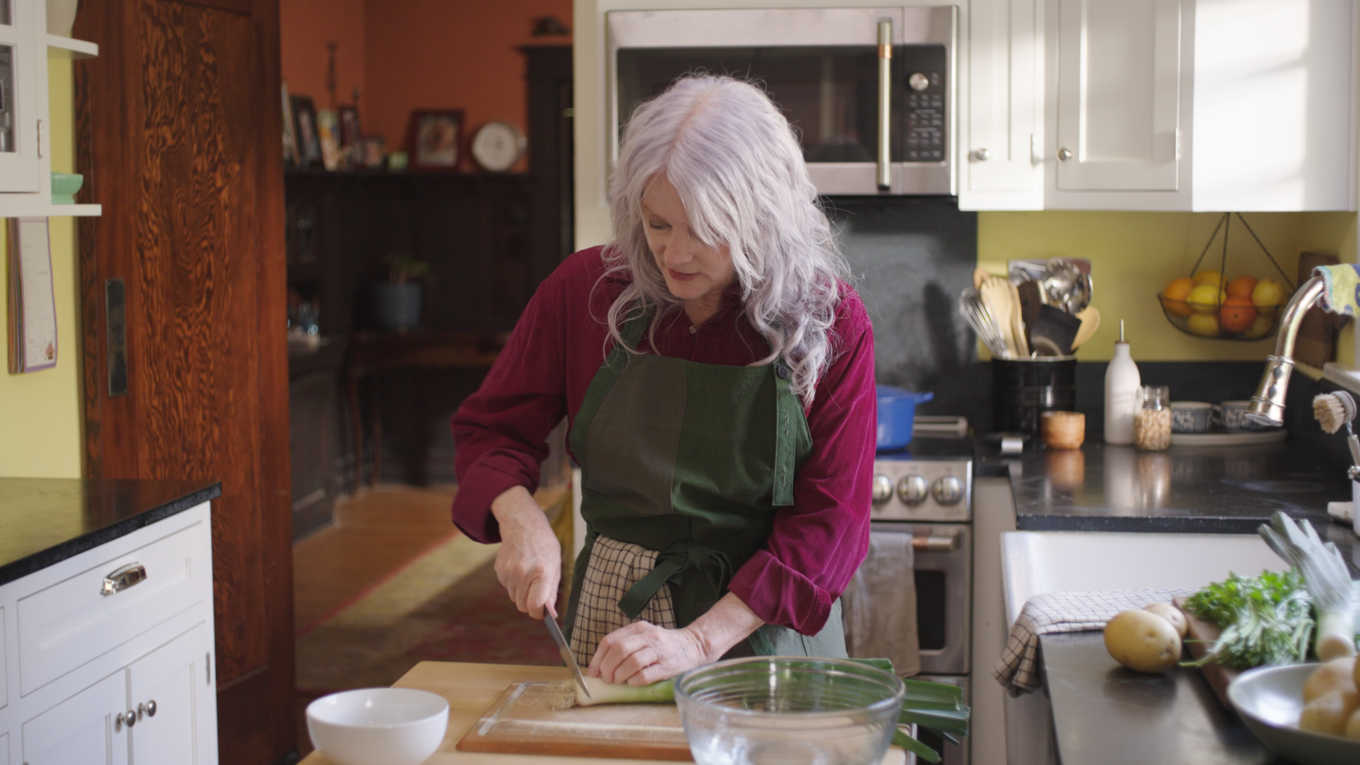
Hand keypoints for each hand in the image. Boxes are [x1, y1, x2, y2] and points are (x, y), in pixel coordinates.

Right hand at [490, 486, 560, 619]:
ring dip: (522, 594)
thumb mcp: (555, 566)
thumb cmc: (544, 547)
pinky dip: (515, 585)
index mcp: (541, 572)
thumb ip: (552, 592)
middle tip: (538, 593)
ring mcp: (509, 572)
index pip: (535, 605)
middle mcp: (523, 573)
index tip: (543, 612)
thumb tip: (550, 614)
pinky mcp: (499, 571)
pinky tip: (520, 570)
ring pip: (515, 598)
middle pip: (523, 606)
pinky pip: (508, 588)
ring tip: (530, 576)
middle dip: (531, 605)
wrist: (523, 526)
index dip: (539, 613)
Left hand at [587, 621, 710, 684]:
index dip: (598, 658)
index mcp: (638, 628)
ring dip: (619, 675)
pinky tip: (632, 683)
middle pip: (619, 650)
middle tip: (606, 679)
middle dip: (607, 667)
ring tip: (618, 681)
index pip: (610, 640)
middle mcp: (648, 637)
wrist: (695, 645)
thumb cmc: (664, 644)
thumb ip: (626, 645)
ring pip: (631, 662)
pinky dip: (634, 681)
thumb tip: (601, 665)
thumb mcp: (645, 636)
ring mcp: (658, 651)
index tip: (593, 672)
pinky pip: (645, 675)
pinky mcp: (667, 666)